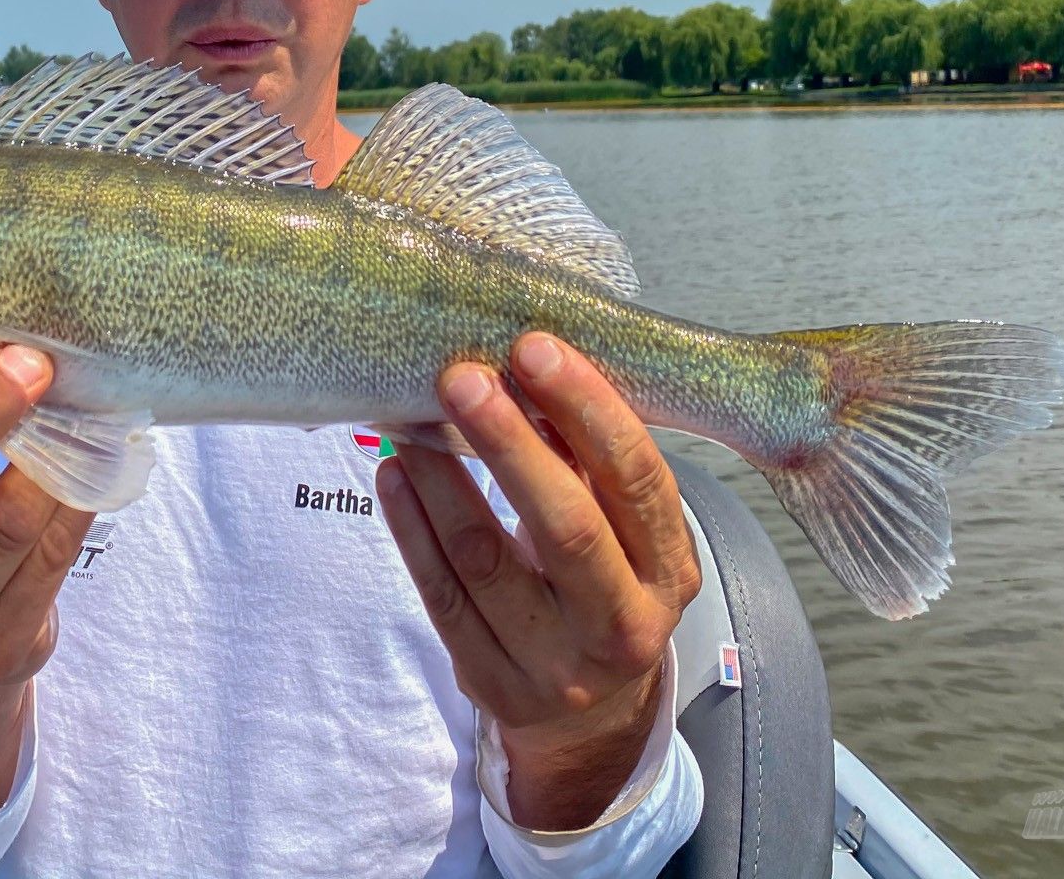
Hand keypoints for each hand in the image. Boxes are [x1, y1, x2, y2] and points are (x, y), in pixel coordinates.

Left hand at [375, 332, 700, 830]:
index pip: (636, 480)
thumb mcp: (628, 535)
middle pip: (565, 527)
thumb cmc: (606, 587)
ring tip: (408, 420)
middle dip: (508, 444)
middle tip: (462, 378)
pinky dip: (411, 529)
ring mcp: (557, 666)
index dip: (587, 409)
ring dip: (441, 481)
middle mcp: (623, 623)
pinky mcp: (494, 685)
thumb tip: (529, 364)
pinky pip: (441, 598)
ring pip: (486, 562)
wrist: (594, 716)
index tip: (534, 348)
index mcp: (669, 570)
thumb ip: (591, 463)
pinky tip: (395, 477)